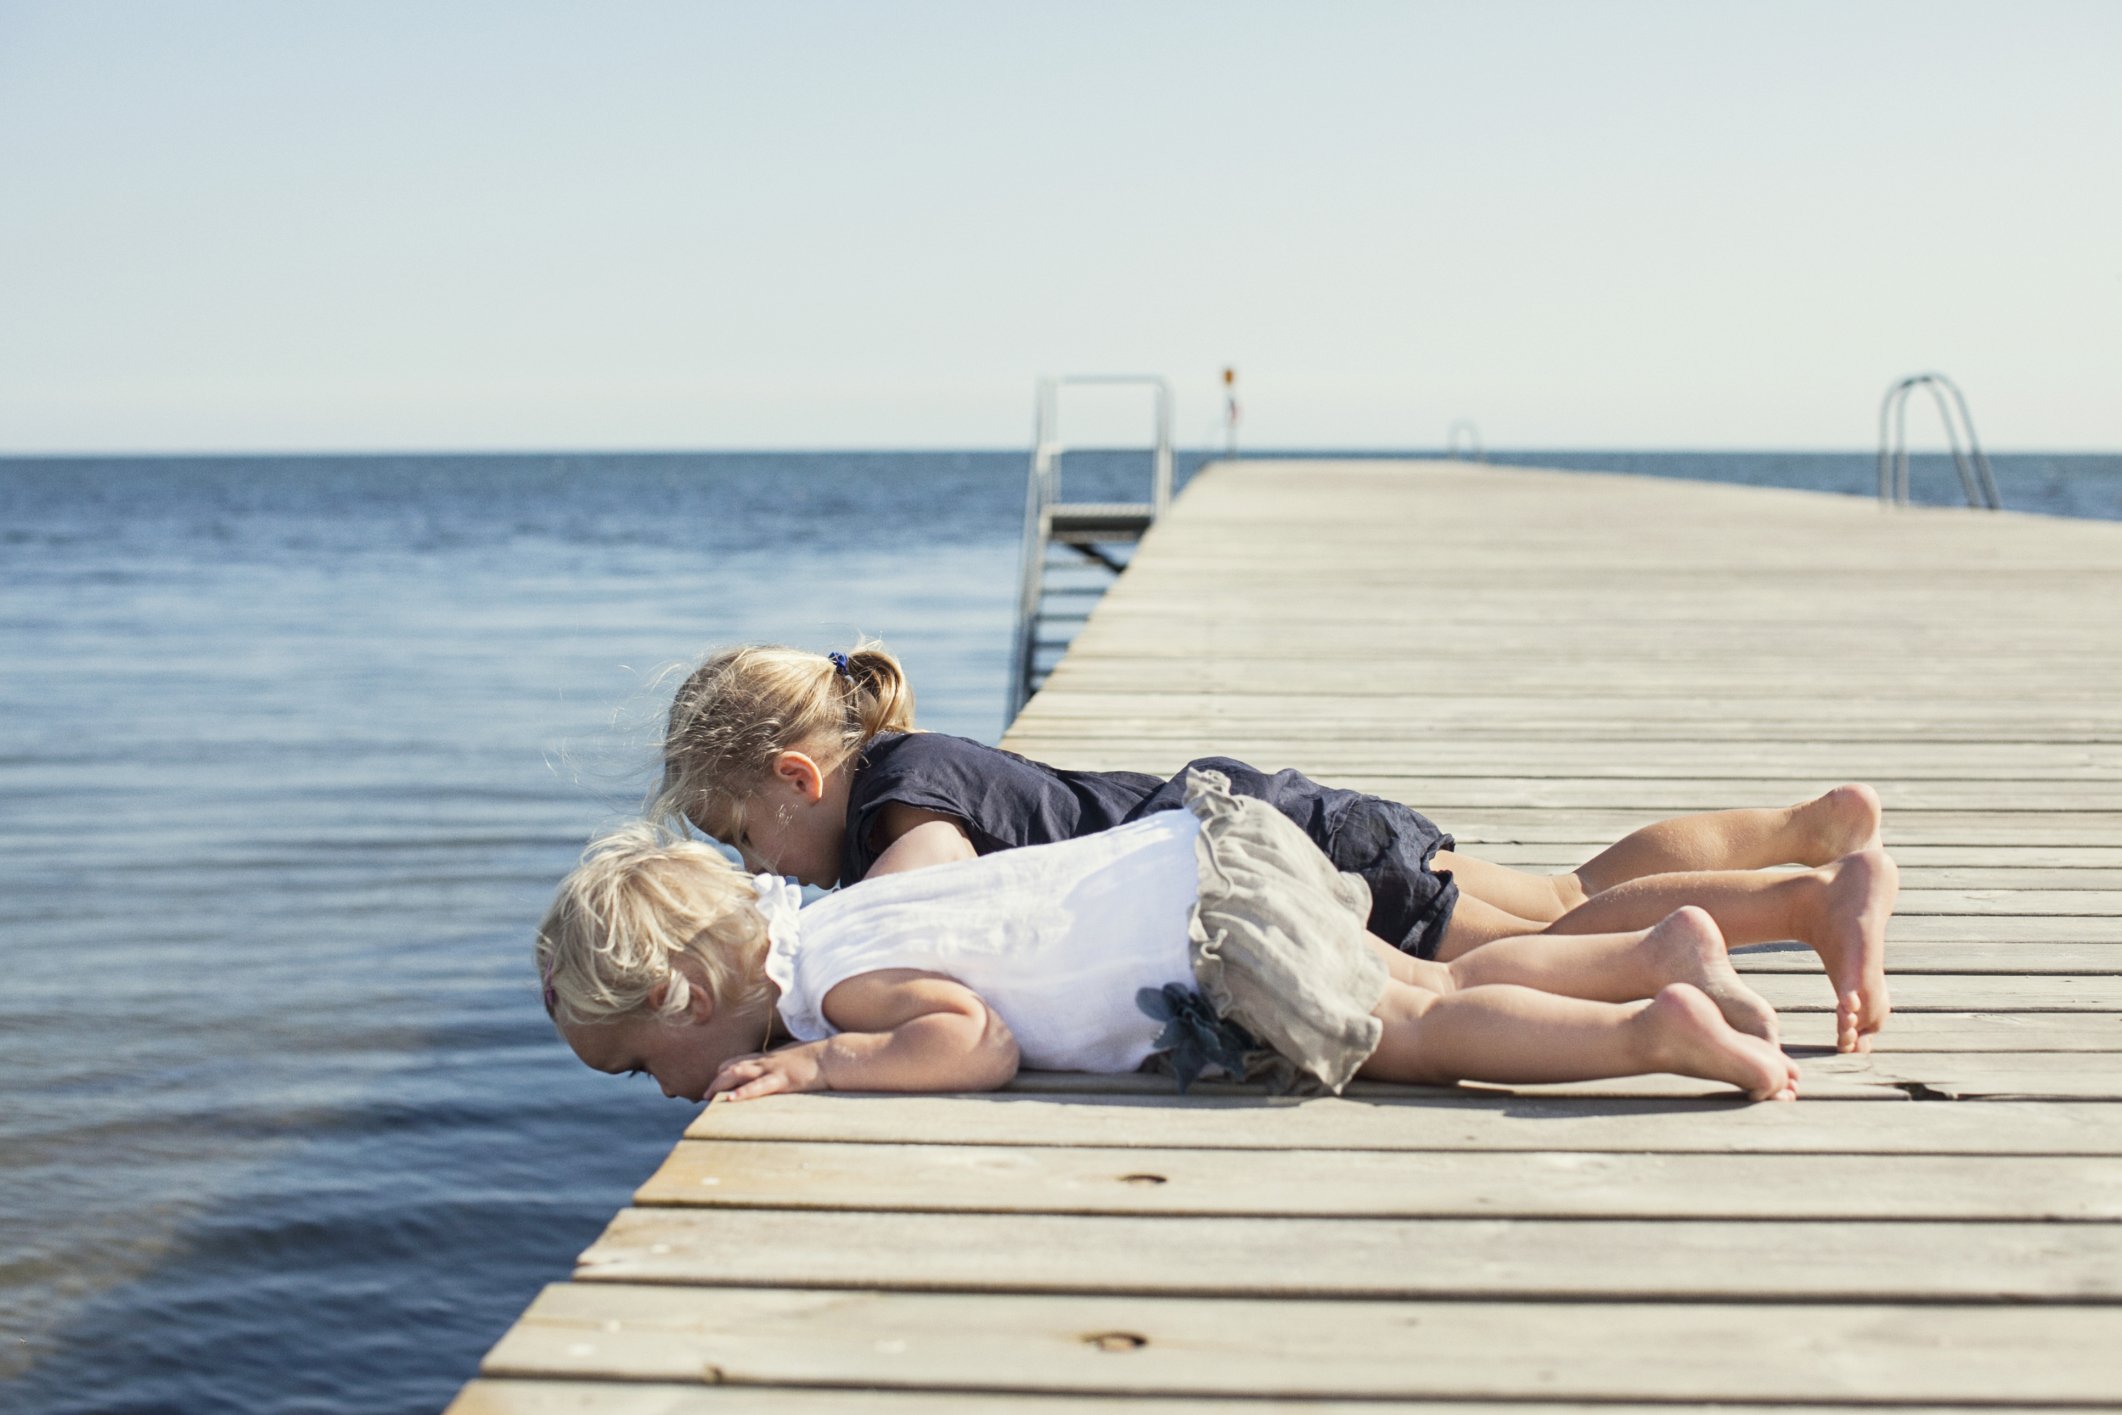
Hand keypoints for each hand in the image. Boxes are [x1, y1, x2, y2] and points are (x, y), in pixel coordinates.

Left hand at [707, 1043, 829, 1102]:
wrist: (832, 1057)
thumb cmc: (816, 1060)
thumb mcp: (794, 1060)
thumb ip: (781, 1067)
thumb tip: (778, 1076)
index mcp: (768, 1058)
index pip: (737, 1060)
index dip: (723, 1071)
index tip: (713, 1083)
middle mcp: (765, 1061)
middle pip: (732, 1067)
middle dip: (716, 1082)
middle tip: (703, 1096)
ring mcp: (772, 1069)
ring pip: (738, 1073)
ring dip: (721, 1085)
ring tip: (707, 1097)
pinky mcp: (782, 1080)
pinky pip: (758, 1087)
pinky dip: (743, 1093)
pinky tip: (731, 1099)